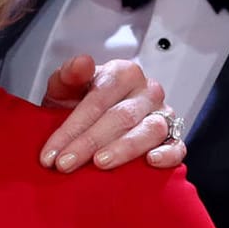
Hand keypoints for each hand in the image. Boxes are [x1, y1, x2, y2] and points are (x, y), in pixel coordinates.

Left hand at [38, 55, 184, 171]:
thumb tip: (82, 63)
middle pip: (121, 116)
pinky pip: (177, 145)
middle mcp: (147, 91)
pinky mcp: (174, 137)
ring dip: (123, 149)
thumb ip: (69, 75)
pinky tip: (150, 162)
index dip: (73, 126)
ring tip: (100, 163)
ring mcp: (163, 114)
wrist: (91, 126)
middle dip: (89, 142)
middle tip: (65, 164)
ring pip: (149, 130)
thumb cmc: (78, 105)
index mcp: (123, 73)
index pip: (98, 98)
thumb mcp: (65, 89)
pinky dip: (167, 154)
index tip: (51, 152)